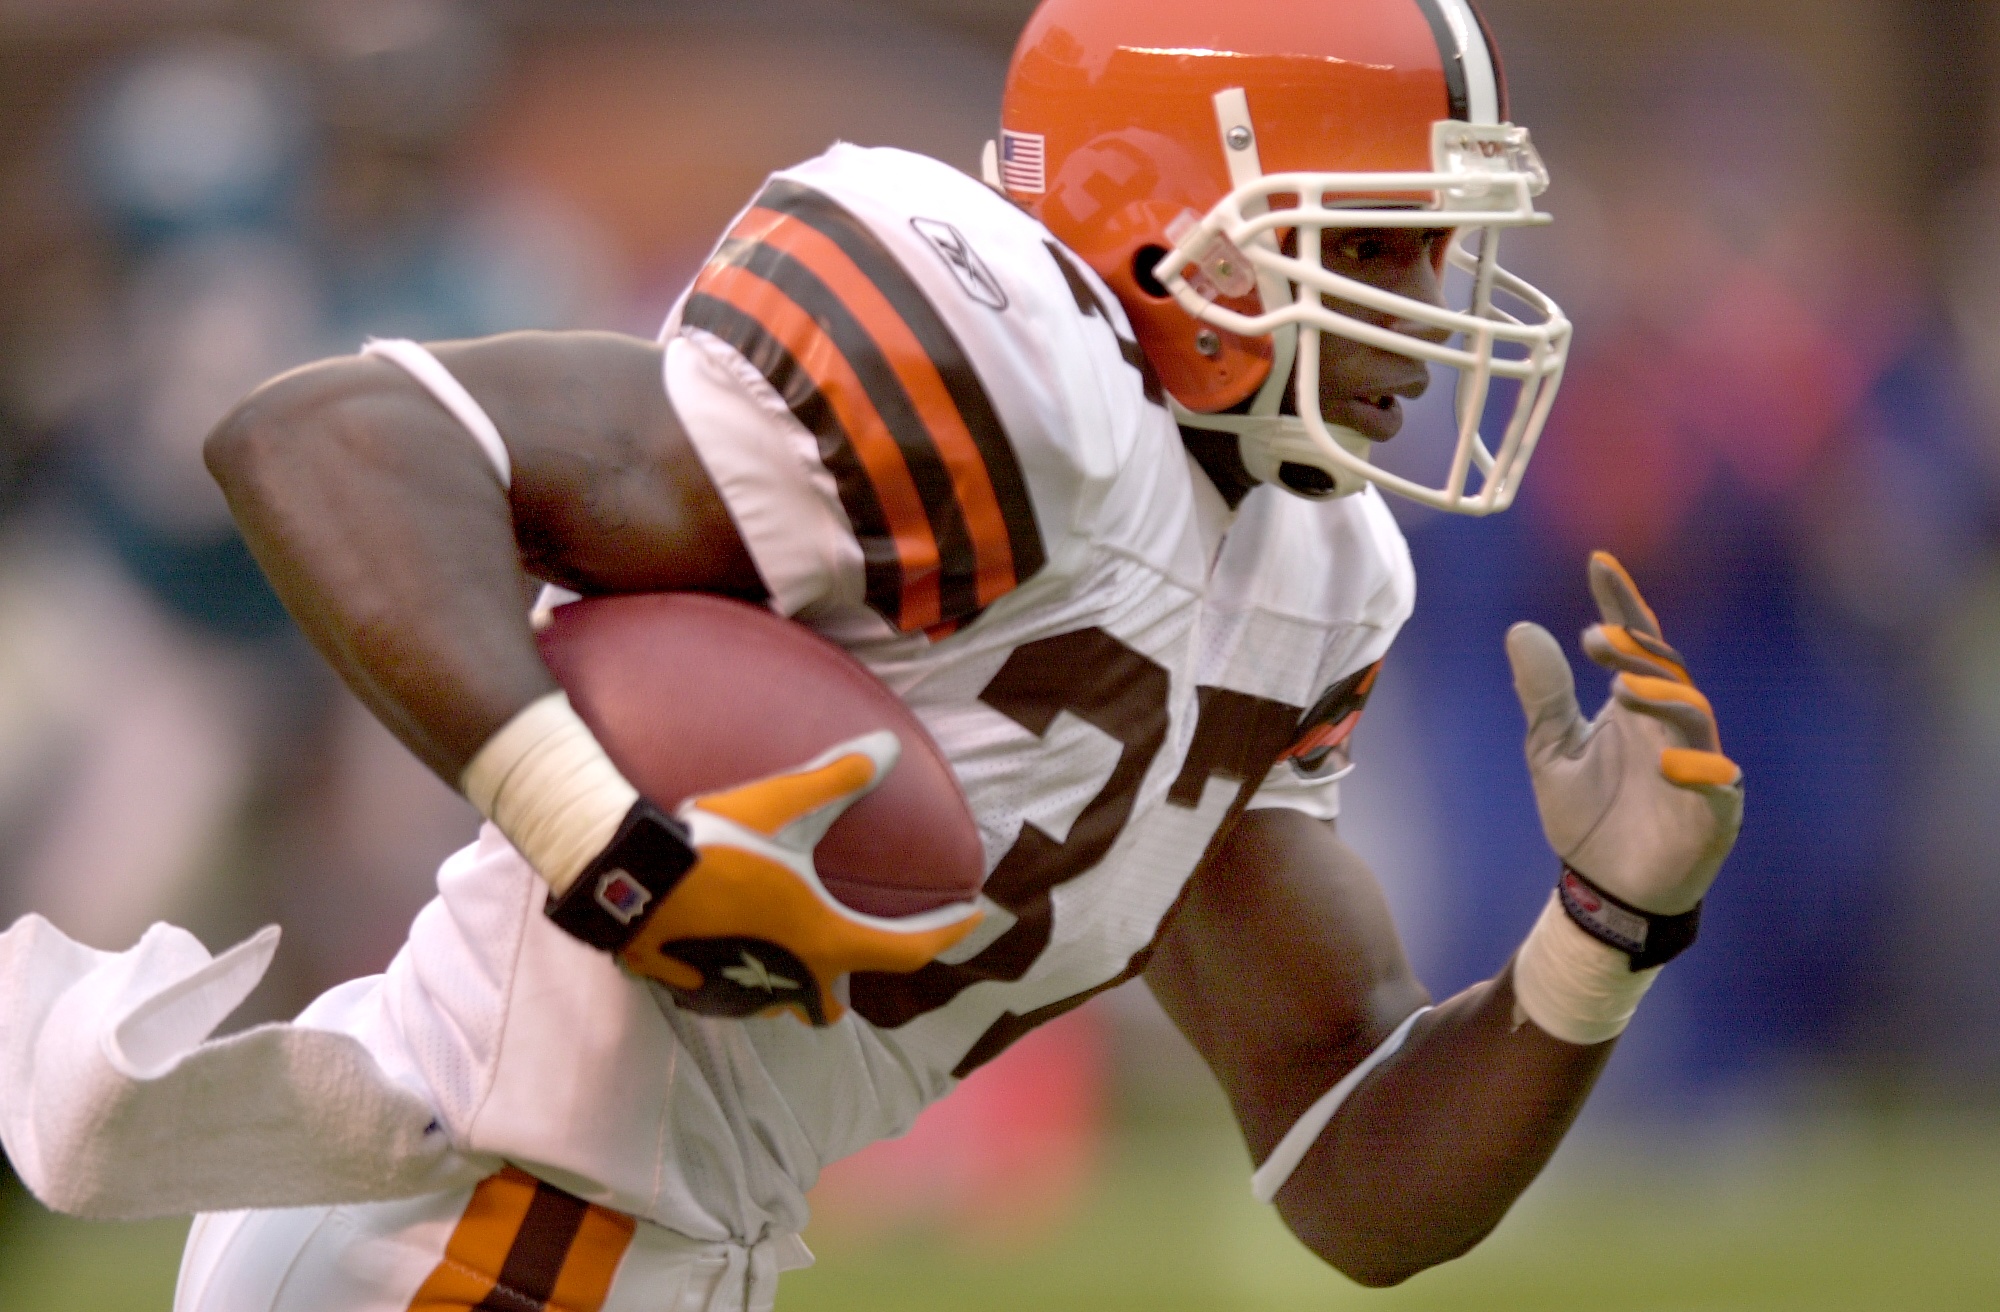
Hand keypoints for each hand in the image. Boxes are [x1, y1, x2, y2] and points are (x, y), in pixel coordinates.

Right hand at [615, 731, 981, 1025]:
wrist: (629, 878)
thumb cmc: (714, 844)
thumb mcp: (783, 804)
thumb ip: (839, 777)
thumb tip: (890, 747)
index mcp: (825, 939)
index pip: (907, 949)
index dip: (947, 933)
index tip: (972, 916)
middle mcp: (793, 980)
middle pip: (841, 997)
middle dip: (854, 975)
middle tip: (863, 940)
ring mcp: (744, 995)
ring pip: (789, 1002)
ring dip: (801, 979)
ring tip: (799, 940)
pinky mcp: (702, 992)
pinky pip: (742, 995)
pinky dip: (754, 977)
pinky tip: (740, 942)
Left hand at [1506, 552, 1742, 915]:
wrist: (1606, 891)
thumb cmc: (1588, 818)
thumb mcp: (1552, 750)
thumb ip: (1543, 695)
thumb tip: (1521, 629)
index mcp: (1636, 705)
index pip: (1635, 643)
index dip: (1621, 602)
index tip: (1597, 563)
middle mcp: (1670, 727)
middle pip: (1666, 670)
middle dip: (1637, 649)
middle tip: (1596, 635)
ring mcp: (1698, 765)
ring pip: (1695, 716)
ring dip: (1662, 697)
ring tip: (1621, 687)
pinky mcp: (1714, 813)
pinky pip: (1718, 786)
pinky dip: (1697, 772)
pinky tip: (1666, 764)